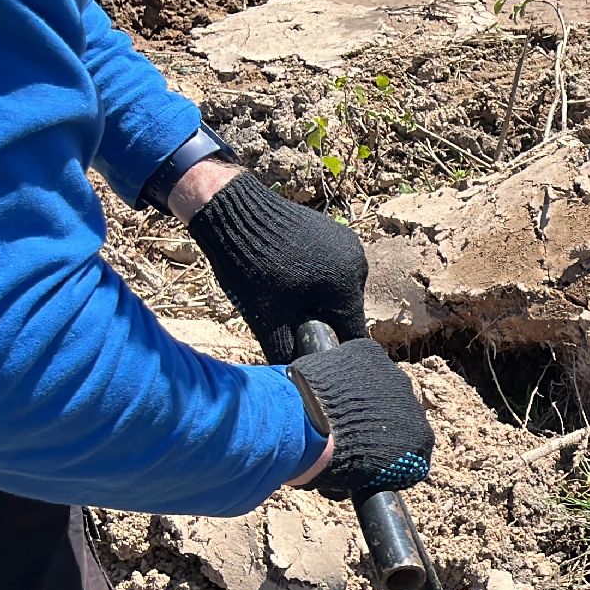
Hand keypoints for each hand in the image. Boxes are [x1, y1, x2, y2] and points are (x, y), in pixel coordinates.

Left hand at [188, 173, 368, 363]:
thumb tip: (297, 381)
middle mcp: (357, 265)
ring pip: (338, 290)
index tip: (311, 349)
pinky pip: (332, 268)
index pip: (351, 334)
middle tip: (287, 317)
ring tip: (284, 292)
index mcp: (347, 287)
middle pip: (345, 311)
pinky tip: (288, 273)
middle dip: (321, 319)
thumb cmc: (250, 265)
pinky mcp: (336, 232)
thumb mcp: (267, 318)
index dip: (332, 347)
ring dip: (317, 298)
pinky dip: (315, 277)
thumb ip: (286, 352)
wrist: (231, 208)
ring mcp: (348, 245)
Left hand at [286, 339, 434, 496]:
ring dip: (364, 394)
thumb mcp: (358, 481)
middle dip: (376, 421)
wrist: (306, 426)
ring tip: (332, 405)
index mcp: (420, 443)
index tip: (365, 455)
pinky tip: (329, 382)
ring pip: (381, 386)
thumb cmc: (329, 463)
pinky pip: (363, 361)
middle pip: (397, 414)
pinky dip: (349, 370)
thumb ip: (369, 471)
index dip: (385, 452)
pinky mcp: (370, 353)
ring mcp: (394, 377)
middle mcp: (415, 407)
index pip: (410, 449)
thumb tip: (357, 472)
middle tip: (345, 430)